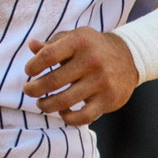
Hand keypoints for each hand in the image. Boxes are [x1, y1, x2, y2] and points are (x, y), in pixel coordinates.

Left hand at [22, 28, 141, 126]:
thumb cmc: (92, 47)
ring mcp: (101, 81)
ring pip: (64, 101)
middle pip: (52, 81)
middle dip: (33, 89)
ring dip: (46, 105)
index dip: (33, 66)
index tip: (29, 71)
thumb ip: (52, 44)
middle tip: (28, 90)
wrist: (129, 57)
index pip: (47, 56)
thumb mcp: (74, 38)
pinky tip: (62, 112)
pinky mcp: (108, 99)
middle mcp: (91, 60)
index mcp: (80, 42)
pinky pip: (83, 117)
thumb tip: (32, 45)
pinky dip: (68, 118)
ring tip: (41, 103)